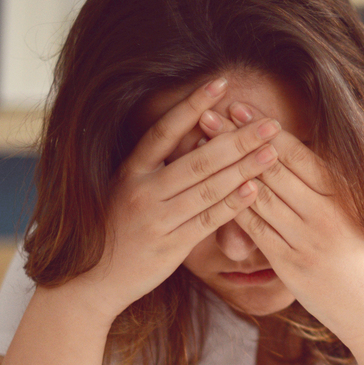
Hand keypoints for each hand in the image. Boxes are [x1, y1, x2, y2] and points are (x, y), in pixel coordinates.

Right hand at [70, 79, 282, 320]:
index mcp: (129, 171)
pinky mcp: (169, 246)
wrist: (92, 281)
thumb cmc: (117, 231)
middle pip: (197, 159)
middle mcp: (141, 190)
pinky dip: (232, 204)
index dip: (192, 104)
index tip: (221, 83)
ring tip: (272, 151)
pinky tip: (254, 189)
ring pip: (207, 188)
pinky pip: (207, 220)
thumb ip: (159, 167)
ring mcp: (155, 219)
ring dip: (244, 168)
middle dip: (237, 139)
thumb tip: (201, 137)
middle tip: (269, 123)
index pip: (165, 130)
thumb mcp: (128, 190)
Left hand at [203, 103, 363, 346]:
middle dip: (237, 138)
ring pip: (260, 195)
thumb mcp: (362, 215)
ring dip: (227, 167)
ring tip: (203, 145)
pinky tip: (212, 190)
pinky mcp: (291, 264)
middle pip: (272, 167)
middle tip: (209, 112)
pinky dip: (233, 207)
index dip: (265, 129)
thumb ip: (333, 189)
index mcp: (343, 195)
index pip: (297, 154)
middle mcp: (324, 212)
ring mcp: (306, 239)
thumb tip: (305, 157)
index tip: (240, 107)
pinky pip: (256, 230)